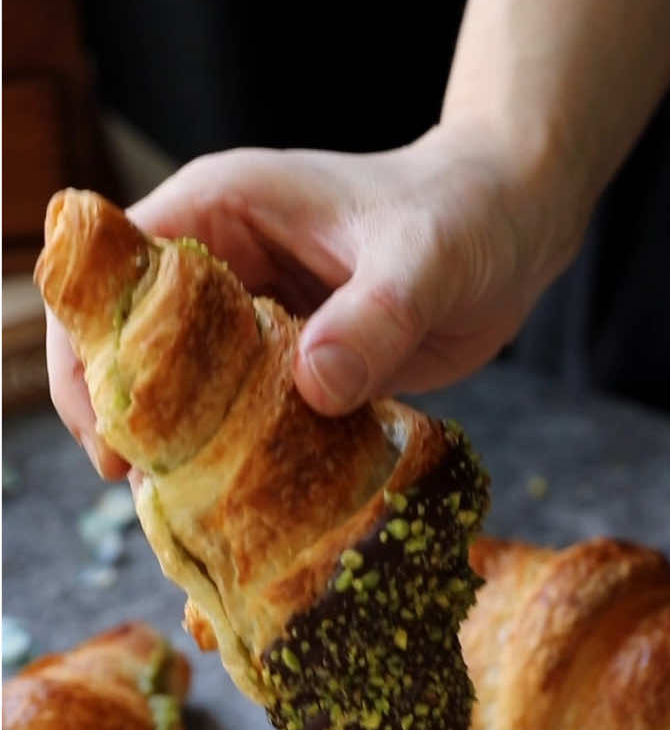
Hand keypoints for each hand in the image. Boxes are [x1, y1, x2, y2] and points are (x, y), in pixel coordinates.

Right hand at [43, 125, 582, 478]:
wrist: (515, 229)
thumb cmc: (466, 214)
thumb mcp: (425, 259)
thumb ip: (373, 318)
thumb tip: (315, 385)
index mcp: (221, 213)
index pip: (113, 274)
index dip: (94, 349)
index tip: (110, 432)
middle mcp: (222, 269)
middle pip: (133, 345)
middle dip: (128, 416)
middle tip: (143, 490)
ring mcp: (256, 326)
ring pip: (187, 393)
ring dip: (184, 452)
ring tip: (190, 516)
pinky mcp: (294, 372)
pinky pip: (248, 424)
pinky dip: (244, 466)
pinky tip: (251, 513)